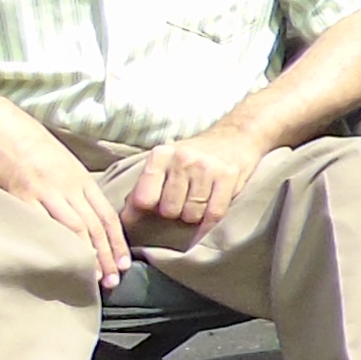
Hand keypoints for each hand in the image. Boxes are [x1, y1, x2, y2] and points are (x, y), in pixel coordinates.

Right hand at [0, 96, 131, 284]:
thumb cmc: (27, 141)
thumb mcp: (61, 160)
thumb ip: (74, 185)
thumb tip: (84, 210)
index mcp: (80, 177)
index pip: (107, 215)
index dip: (117, 242)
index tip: (123, 264)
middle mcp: (69, 185)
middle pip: (95, 226)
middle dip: (106, 255)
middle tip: (114, 280)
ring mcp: (46, 190)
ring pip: (76, 228)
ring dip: (87, 255)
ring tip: (94, 279)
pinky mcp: (22, 194)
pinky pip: (42, 223)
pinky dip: (55, 243)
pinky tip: (61, 260)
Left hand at [123, 114, 261, 235]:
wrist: (235, 136)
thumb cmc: (194, 156)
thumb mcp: (166, 161)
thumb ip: (145, 186)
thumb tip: (125, 219)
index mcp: (161, 155)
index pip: (143, 198)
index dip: (144, 211)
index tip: (148, 214)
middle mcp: (182, 159)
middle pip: (169, 210)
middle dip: (173, 212)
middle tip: (180, 202)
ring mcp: (207, 167)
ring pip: (191, 214)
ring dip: (193, 216)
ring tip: (196, 203)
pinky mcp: (228, 176)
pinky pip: (214, 214)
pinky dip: (209, 223)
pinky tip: (207, 216)